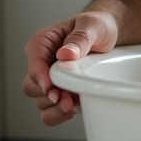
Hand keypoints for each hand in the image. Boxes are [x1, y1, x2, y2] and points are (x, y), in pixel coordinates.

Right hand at [21, 10, 118, 125]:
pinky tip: (74, 108)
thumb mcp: (91, 25)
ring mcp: (49, 79)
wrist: (109, 34)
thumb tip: (65, 54)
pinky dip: (59, 114)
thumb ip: (79, 38)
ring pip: (39, 101)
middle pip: (31, 86)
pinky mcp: (59, 92)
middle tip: (67, 99)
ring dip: (55, 107)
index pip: (34, 64)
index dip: (41, 79)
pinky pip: (50, 111)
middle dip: (48, 95)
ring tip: (74, 103)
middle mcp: (41, 63)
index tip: (52, 88)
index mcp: (42, 43)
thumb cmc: (97, 26)